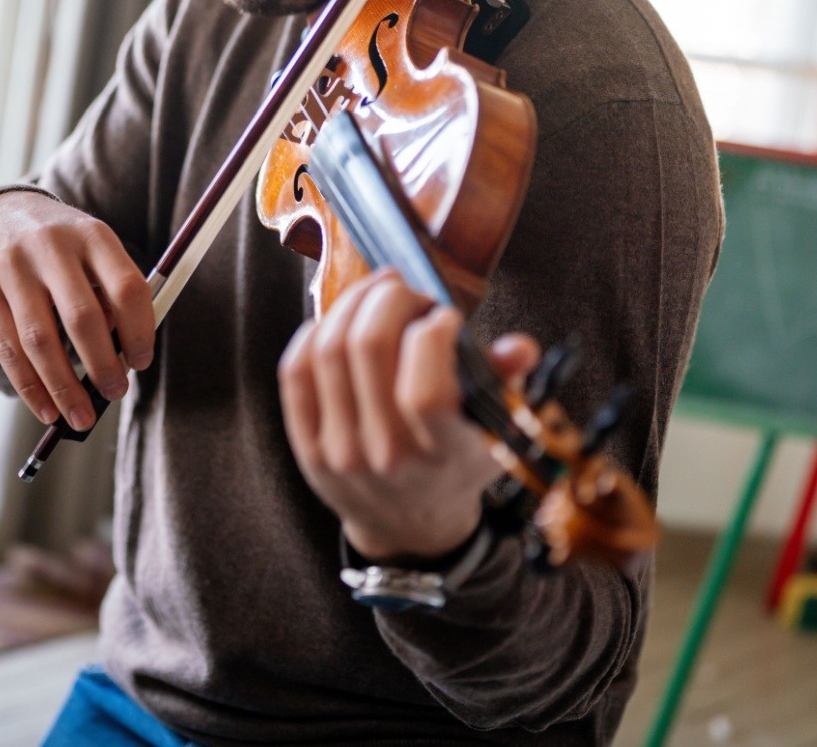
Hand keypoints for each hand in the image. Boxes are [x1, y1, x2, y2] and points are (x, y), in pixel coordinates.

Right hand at [0, 190, 153, 430]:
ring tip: (82, 417)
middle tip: (116, 393)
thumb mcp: (91, 249)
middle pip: (82, 317)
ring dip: (64, 387)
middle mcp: (52, 247)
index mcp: (92, 235)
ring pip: (40, 339)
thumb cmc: (60, 246)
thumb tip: (124, 359)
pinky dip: (30, 387)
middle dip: (103, 365)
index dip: (139, 331)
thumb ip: (110, 293)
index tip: (142, 362)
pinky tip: (47, 410)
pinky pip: (8, 348)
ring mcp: (13, 267)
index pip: (126, 287)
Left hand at [278, 269, 539, 561]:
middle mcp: (386, 454)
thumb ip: (505, 384)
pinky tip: (341, 320)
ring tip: (378, 294)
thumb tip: (521, 347)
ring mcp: (339, 452)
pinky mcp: (307, 446)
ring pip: (328, 349)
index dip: (433, 334)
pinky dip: (316, 331)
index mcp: (441, 453)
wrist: (407, 526)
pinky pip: (295, 371)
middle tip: (407, 290)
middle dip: (389, 299)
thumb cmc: (456, 465)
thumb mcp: (494, 433)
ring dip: (353, 304)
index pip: (424, 391)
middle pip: (368, 348)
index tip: (446, 317)